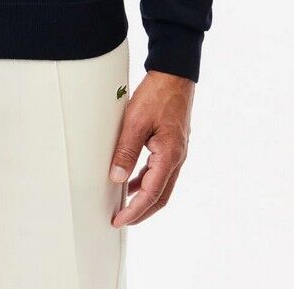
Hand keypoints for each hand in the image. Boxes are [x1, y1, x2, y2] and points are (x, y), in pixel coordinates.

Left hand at [108, 69, 193, 226]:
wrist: (174, 74)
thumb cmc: (157, 94)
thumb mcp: (136, 122)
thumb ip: (127, 151)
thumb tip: (117, 177)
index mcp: (170, 155)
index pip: (152, 194)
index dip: (135, 210)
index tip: (120, 220)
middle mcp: (177, 157)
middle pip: (160, 196)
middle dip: (142, 211)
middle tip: (122, 219)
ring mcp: (176, 151)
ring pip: (162, 184)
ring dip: (144, 196)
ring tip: (125, 203)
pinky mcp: (172, 144)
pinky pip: (161, 170)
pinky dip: (147, 180)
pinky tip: (133, 178)